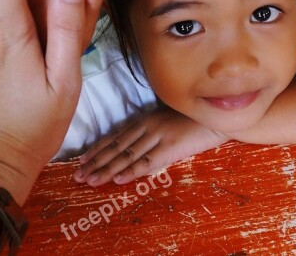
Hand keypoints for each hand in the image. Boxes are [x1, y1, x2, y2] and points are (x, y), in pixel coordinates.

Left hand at [73, 106, 226, 186]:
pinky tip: (118, 179)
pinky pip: (147, 162)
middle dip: (95, 162)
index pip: (115, 136)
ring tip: (90, 180)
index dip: (97, 149)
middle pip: (115, 147)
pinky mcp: (170, 147)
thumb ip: (148, 129)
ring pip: (126, 156)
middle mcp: (147, 126)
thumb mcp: (165, 119)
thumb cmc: (192, 118)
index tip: (82, 160)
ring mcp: (157, 136)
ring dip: (106, 169)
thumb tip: (132, 144)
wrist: (217, 116)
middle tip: (78, 175)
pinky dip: (131, 171)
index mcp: (145, 119)